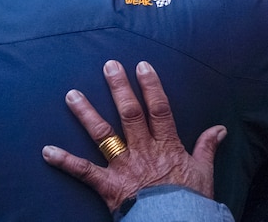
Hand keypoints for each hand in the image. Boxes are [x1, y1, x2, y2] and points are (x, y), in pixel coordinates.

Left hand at [42, 60, 226, 212]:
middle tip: (108, 66)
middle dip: (118, 88)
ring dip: (86, 114)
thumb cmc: (190, 202)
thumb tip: (220, 128)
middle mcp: (143, 150)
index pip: (159, 109)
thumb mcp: (205, 172)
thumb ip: (208, 147)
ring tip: (72, 94)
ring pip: (103, 135)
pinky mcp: (109, 186)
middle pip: (129, 114)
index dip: (151, 86)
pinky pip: (83, 172)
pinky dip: (64, 161)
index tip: (142, 66)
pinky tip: (47, 151)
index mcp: (167, 145)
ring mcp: (124, 167)